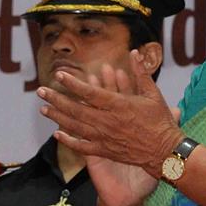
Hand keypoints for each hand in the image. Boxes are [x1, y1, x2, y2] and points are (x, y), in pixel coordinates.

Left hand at [38, 52, 183, 177]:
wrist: (165, 151)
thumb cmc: (160, 121)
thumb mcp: (153, 94)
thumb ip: (140, 73)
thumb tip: (133, 53)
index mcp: (118, 105)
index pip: (90, 92)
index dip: (73, 83)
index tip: (59, 75)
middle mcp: (107, 121)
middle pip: (76, 108)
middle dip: (56, 98)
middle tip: (40, 91)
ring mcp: (104, 137)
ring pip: (75, 126)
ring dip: (57, 116)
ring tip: (43, 109)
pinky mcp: (105, 150)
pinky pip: (82, 146)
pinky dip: (68, 140)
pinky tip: (57, 134)